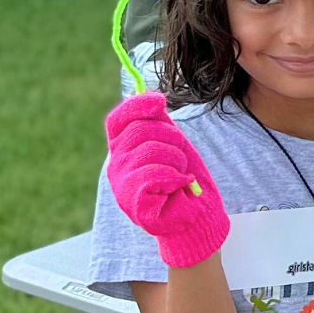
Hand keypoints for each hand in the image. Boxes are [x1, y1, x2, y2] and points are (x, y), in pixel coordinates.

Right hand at [105, 93, 229, 267]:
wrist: (197, 216)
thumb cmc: (185, 181)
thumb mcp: (173, 145)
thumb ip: (159, 123)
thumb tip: (151, 96)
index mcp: (123, 149)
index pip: (118, 120)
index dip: (136, 106)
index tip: (159, 101)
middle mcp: (116, 165)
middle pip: (140, 130)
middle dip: (171, 138)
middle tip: (181, 159)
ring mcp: (120, 184)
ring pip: (150, 150)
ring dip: (177, 160)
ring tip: (180, 176)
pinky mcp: (132, 202)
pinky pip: (154, 174)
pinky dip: (175, 178)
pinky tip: (179, 187)